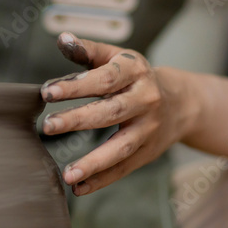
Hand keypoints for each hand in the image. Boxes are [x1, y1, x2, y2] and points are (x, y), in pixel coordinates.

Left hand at [40, 32, 196, 195]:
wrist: (181, 103)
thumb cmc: (134, 77)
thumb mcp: (117, 58)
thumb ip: (88, 51)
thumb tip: (62, 39)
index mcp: (135, 71)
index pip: (104, 78)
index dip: (75, 86)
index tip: (46, 92)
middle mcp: (146, 100)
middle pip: (111, 112)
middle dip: (78, 120)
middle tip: (48, 126)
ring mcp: (149, 129)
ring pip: (121, 148)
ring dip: (94, 163)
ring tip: (66, 174)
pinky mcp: (148, 153)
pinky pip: (123, 169)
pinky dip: (101, 180)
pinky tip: (77, 188)